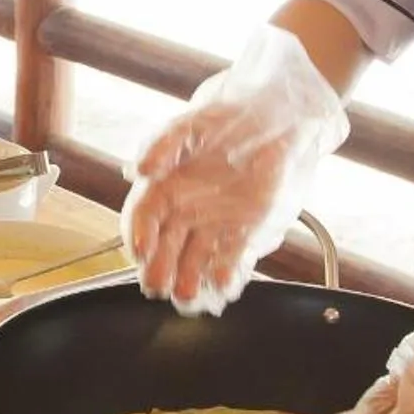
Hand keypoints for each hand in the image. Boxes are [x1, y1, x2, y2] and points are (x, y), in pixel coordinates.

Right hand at [120, 26, 348, 316]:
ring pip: (193, 259)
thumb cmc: (229, 118)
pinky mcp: (243, 230)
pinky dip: (225, 274)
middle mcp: (185, 209)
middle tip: (157, 286)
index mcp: (165, 186)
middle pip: (164, 247)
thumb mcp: (190, 124)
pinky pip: (230, 258)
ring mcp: (213, 223)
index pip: (142, 217)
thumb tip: (139, 170)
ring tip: (186, 295)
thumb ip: (162, 144)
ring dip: (188, 279)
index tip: (139, 251)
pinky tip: (222, 285)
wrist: (275, 118)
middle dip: (158, 268)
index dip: (137, 235)